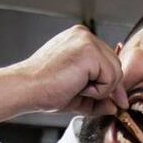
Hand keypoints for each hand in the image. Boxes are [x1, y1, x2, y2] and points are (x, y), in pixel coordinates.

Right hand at [0, 25, 128, 132]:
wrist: (26, 89)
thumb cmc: (43, 90)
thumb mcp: (78, 96)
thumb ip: (98, 99)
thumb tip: (115, 107)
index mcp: (80, 40)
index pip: (107, 61)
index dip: (111, 83)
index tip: (113, 100)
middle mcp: (84, 35)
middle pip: (116, 66)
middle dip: (108, 87)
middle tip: (83, 93)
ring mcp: (87, 41)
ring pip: (116, 72)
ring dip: (100, 90)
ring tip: (76, 88)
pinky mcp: (90, 51)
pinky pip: (111, 78)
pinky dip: (98, 91)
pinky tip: (77, 86)